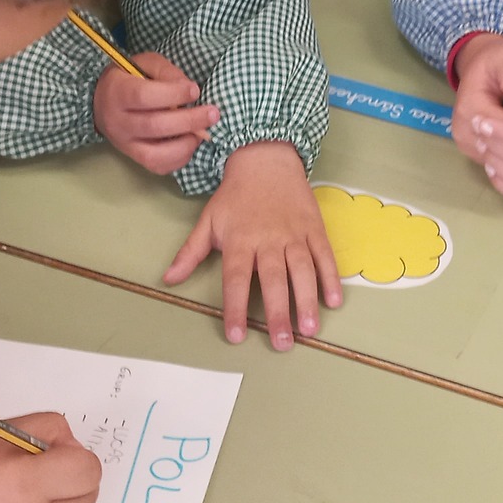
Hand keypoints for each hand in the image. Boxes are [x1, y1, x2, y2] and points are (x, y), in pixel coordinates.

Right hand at [0, 412, 102, 502]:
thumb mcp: (0, 431)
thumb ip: (47, 429)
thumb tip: (73, 448)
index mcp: (30, 483)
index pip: (88, 471)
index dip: (77, 458)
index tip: (55, 454)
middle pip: (87, 498)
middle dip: (74, 480)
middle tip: (45, 471)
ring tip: (27, 494)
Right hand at [94, 52, 219, 174]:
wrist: (102, 102)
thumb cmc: (129, 79)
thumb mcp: (145, 64)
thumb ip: (167, 72)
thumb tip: (190, 90)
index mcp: (118, 93)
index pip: (144, 96)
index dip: (173, 94)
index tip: (195, 90)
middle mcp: (118, 122)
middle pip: (154, 126)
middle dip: (189, 121)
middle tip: (213, 114)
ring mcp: (125, 144)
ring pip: (155, 153)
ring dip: (186, 144)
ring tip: (203, 132)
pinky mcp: (134, 157)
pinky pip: (158, 166)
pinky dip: (179, 158)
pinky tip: (190, 143)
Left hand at [162, 141, 340, 349]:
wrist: (265, 158)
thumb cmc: (235, 195)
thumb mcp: (208, 219)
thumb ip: (190, 252)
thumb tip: (168, 279)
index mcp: (240, 239)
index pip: (236, 279)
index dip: (236, 307)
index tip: (237, 335)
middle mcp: (269, 239)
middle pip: (274, 279)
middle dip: (279, 313)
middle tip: (282, 344)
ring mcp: (295, 233)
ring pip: (303, 270)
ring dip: (308, 300)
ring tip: (310, 329)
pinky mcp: (314, 228)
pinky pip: (325, 255)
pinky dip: (332, 278)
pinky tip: (334, 301)